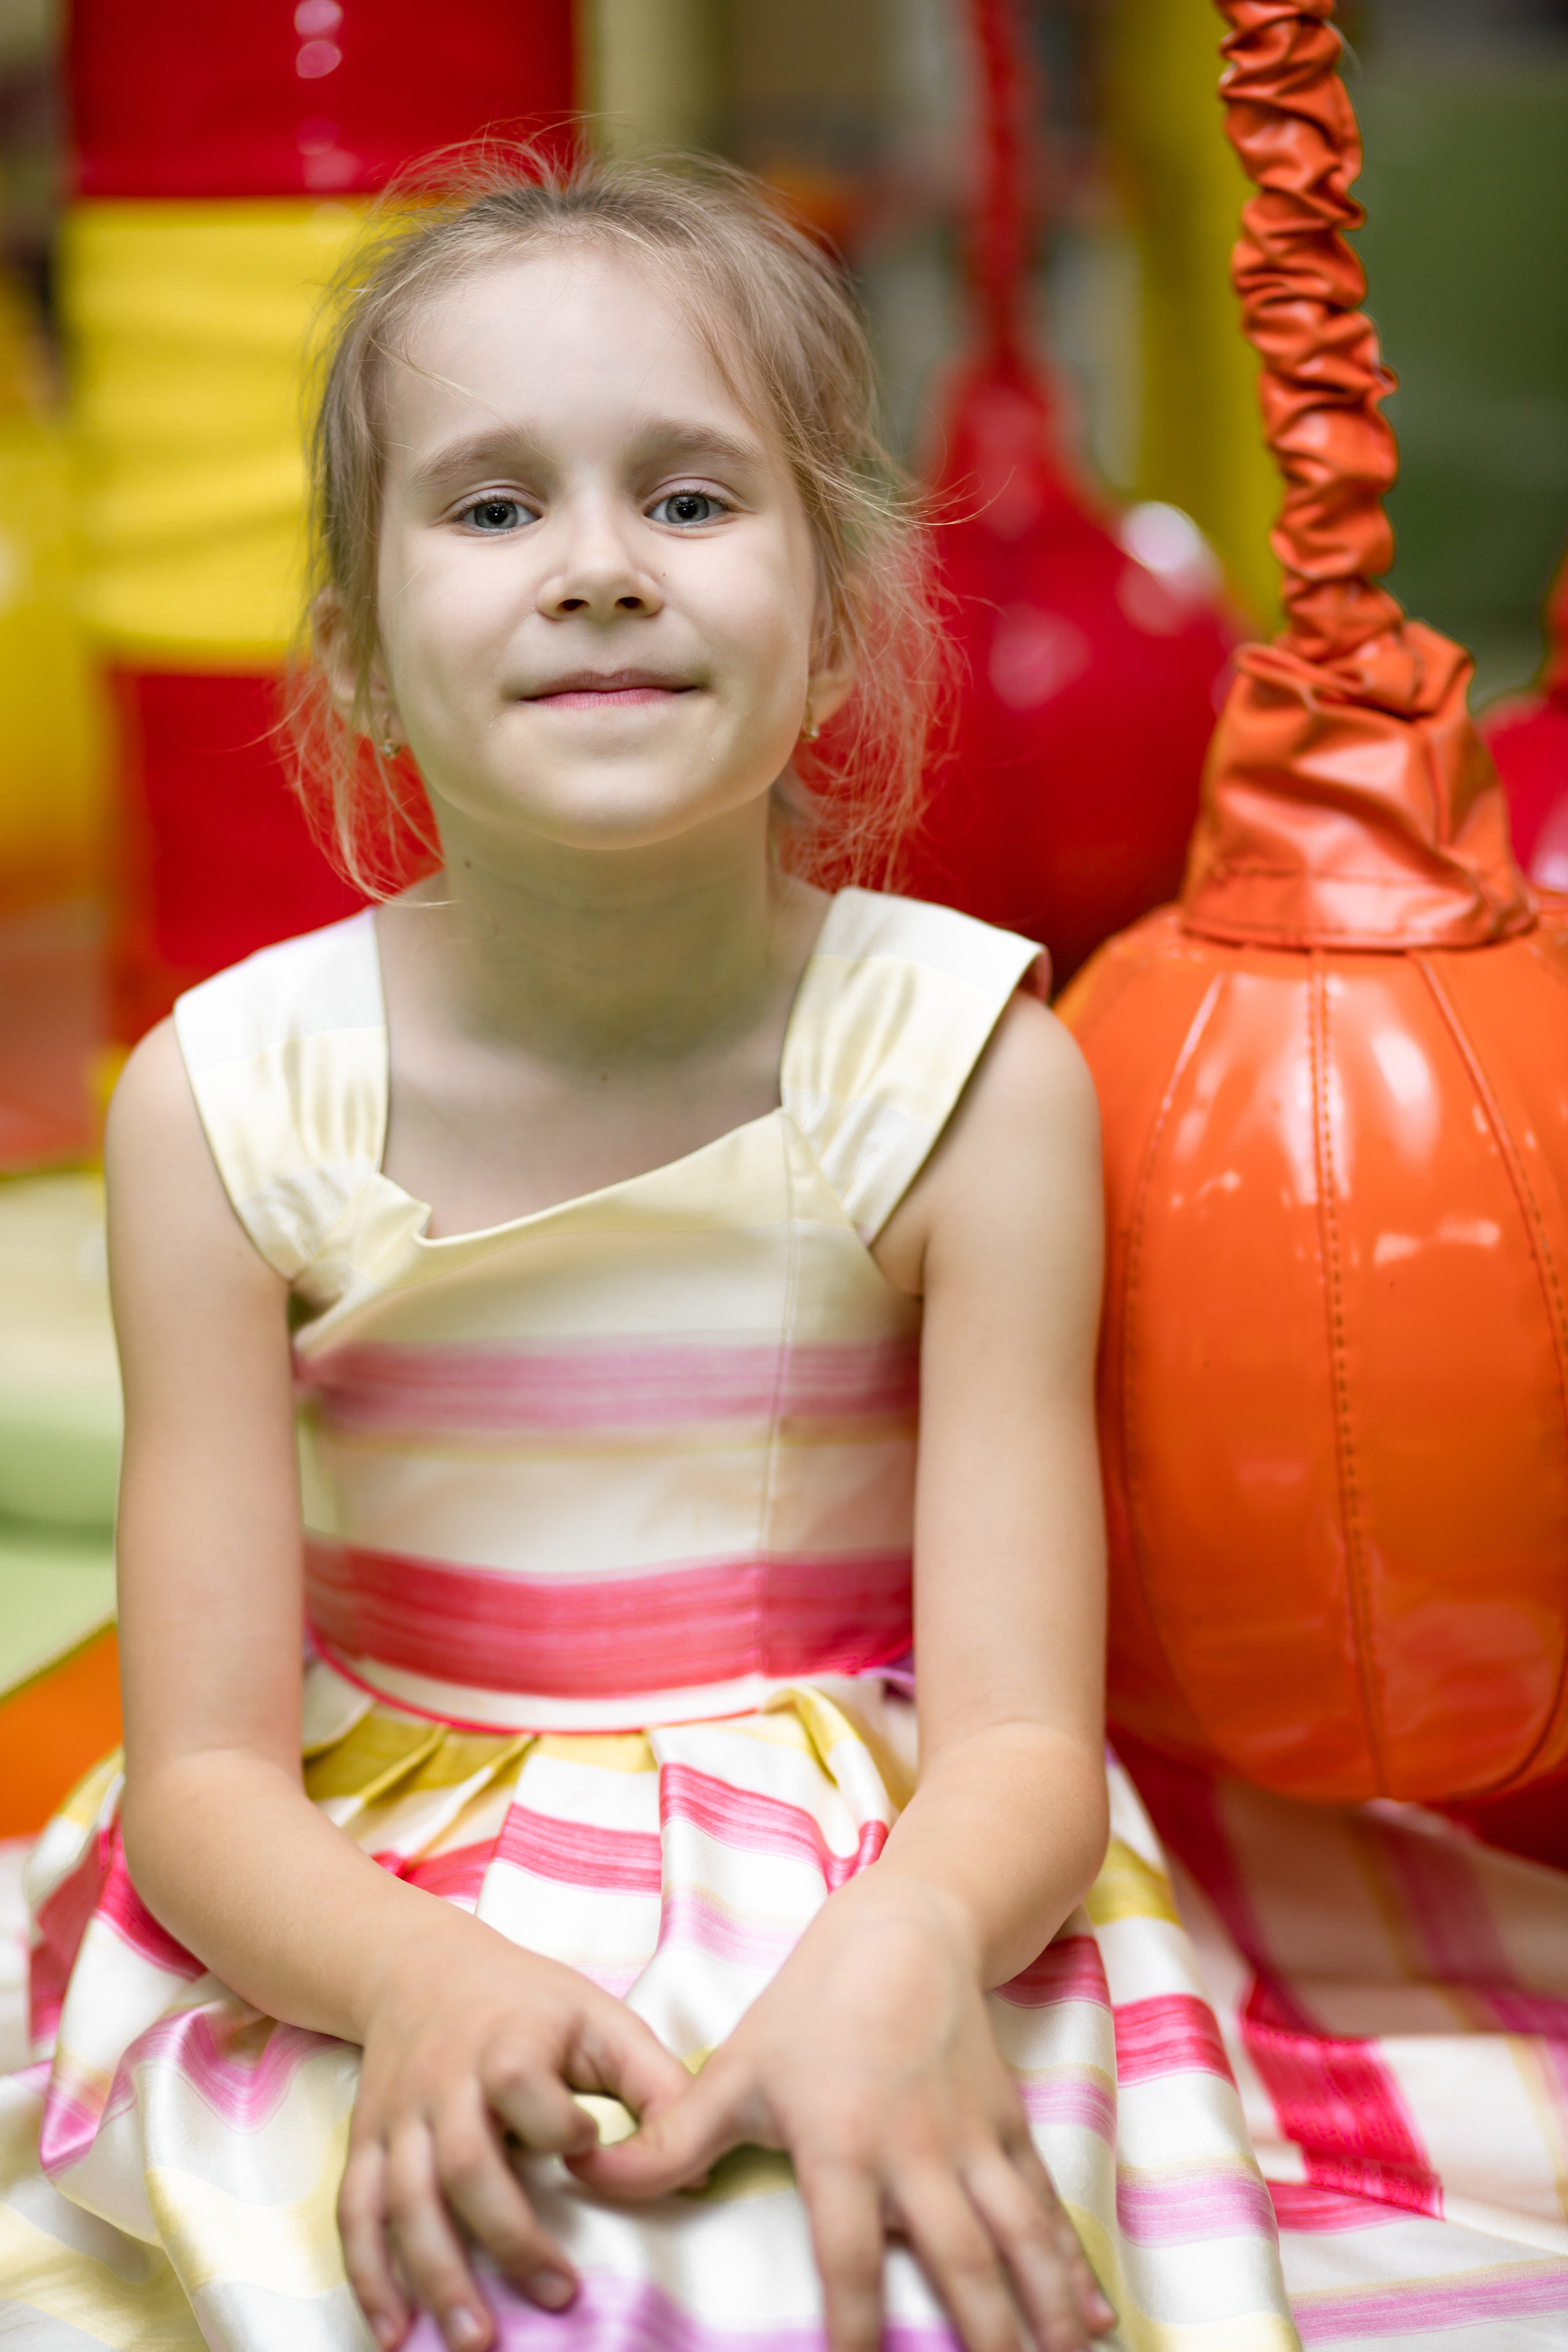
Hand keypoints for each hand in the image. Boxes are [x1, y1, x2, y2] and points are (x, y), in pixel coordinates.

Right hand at [339, 1918, 690, 2351]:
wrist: (420, 1968)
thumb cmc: (525, 2002)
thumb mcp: (597, 2018)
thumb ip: (653, 2082)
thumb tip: (700, 2166)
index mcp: (506, 2043)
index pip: (521, 2083)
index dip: (558, 2123)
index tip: (589, 2146)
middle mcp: (444, 2081)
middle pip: (466, 2164)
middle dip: (509, 2236)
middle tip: (559, 2294)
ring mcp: (400, 2115)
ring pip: (406, 2199)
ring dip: (435, 2273)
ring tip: (473, 2338)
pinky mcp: (366, 2140)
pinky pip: (357, 2211)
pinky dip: (369, 2273)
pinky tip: (393, 2330)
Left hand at [575, 1878, 1116, 2351]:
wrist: (904, 1930)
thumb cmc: (811, 2006)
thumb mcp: (735, 2069)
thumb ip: (670, 2141)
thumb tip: (589, 2178)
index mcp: (842, 2143)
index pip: (848, 2255)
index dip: (855, 2326)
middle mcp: (915, 2150)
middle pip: (956, 2260)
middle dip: (982, 2336)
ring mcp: (971, 2138)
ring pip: (1016, 2237)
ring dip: (1041, 2307)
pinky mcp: (1008, 2125)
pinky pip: (1043, 2203)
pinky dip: (1068, 2261)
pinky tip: (1089, 2315)